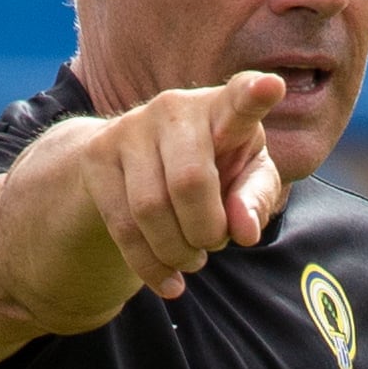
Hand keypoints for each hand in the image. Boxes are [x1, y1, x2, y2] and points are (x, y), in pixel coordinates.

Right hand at [72, 67, 288, 302]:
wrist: (138, 165)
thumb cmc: (213, 170)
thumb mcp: (246, 181)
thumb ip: (256, 202)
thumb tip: (243, 232)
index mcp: (222, 111)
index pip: (239, 101)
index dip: (254, 95)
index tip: (271, 86)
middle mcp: (174, 108)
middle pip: (190, 182)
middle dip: (206, 231)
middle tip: (214, 243)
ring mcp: (129, 127)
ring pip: (150, 209)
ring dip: (178, 251)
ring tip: (192, 259)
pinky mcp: (96, 156)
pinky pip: (122, 226)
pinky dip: (151, 266)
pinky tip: (170, 281)